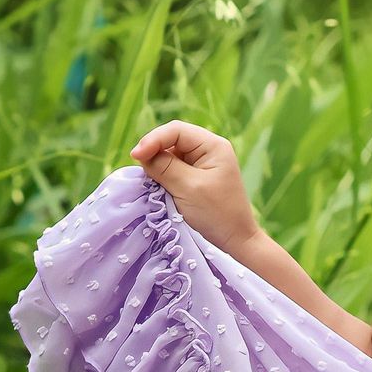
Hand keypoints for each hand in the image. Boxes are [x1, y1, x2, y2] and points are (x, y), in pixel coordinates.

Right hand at [128, 119, 260, 256]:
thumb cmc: (217, 214)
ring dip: (158, 167)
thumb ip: (164, 167)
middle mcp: (209, 149)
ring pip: (170, 156)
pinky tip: (161, 188)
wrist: (236, 241)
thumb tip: (143, 154)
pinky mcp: (197, 177)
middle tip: (144, 172)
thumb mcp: (188, 188)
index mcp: (213, 145)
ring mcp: (203, 163)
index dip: (153, 139)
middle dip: (155, 153)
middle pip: (172, 140)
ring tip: (153, 182)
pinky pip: (174, 170)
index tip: (135, 156)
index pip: (176, 130)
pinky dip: (164, 177)